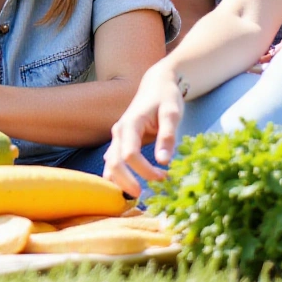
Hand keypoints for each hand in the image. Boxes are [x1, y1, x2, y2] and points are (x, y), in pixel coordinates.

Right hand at [103, 64, 186, 196]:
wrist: (157, 84)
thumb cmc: (166, 97)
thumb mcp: (172, 113)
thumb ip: (168, 136)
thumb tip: (164, 161)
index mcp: (130, 124)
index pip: (129, 154)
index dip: (144, 170)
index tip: (163, 177)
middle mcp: (119, 132)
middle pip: (114, 163)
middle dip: (125, 182)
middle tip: (142, 196)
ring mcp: (117, 138)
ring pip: (109, 165)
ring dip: (119, 182)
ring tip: (134, 197)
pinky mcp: (120, 143)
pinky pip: (113, 163)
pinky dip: (118, 177)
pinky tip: (127, 188)